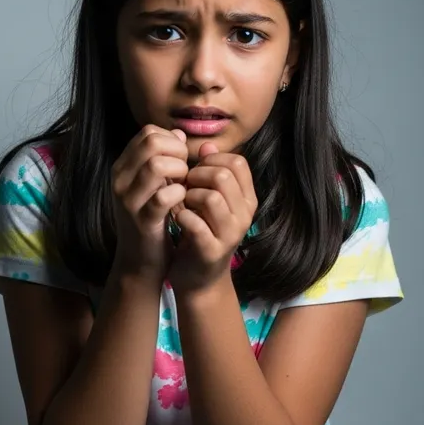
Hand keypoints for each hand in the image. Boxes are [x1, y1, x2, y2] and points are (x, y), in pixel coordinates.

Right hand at [111, 125, 187, 280]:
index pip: (148, 133)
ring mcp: (128, 200)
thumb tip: (178, 134)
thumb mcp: (153, 185)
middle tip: (186, 171)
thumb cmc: (151, 219)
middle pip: (151, 142)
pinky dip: (180, 194)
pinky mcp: (142, 220)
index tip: (180, 159)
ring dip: (179, 171)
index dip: (172, 140)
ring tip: (184, 184)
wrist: (139, 262)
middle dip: (177, 152)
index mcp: (122, 168)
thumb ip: (163, 158)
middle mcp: (120, 180)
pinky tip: (183, 201)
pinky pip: (163, 196)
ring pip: (156, 165)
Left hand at [169, 143, 256, 293]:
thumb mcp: (209, 200)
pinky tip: (176, 219)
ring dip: (188, 196)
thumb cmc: (201, 232)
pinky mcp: (212, 250)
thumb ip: (210, 174)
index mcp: (247, 198)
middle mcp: (245, 215)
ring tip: (181, 204)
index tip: (195, 173)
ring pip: (211, 197)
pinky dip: (181, 216)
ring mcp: (231, 234)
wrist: (198, 278)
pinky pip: (196, 223)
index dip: (210, 160)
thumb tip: (206, 146)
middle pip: (223, 175)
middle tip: (184, 188)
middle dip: (196, 176)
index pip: (237, 161)